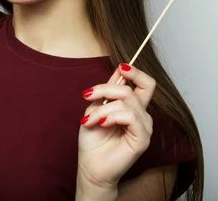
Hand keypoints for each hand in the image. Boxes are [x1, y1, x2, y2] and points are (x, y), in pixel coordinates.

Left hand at [76, 64, 155, 199]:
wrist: (90, 166)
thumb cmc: (92, 140)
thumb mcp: (94, 108)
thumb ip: (107, 92)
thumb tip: (118, 71)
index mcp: (132, 107)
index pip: (145, 84)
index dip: (135, 71)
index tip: (120, 66)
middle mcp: (142, 115)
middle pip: (135, 88)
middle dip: (106, 88)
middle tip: (87, 96)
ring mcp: (144, 127)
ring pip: (127, 101)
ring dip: (102, 108)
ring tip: (89, 120)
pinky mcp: (143, 139)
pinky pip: (130, 117)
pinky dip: (111, 116)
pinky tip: (100, 124)